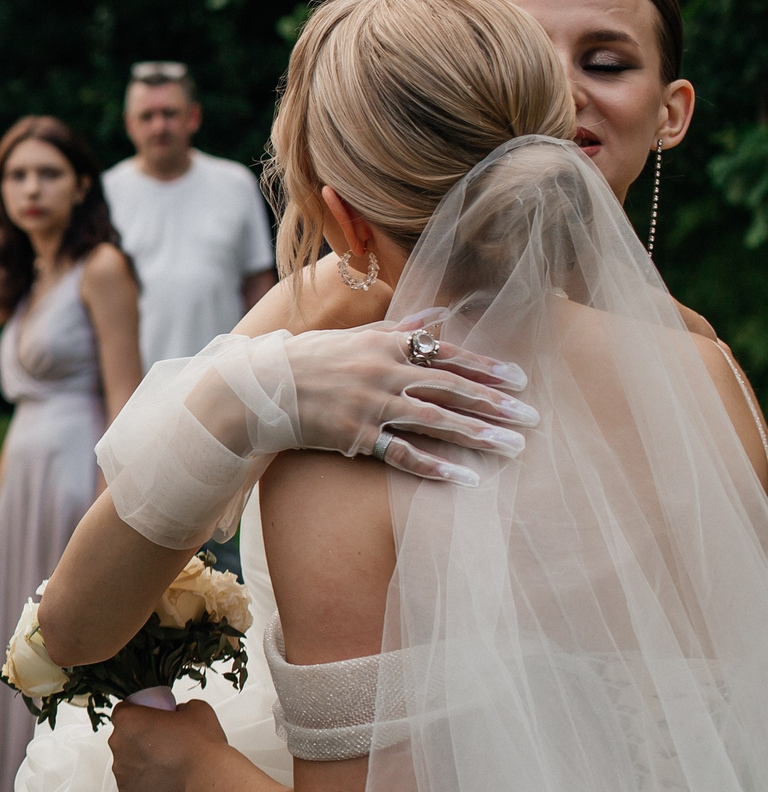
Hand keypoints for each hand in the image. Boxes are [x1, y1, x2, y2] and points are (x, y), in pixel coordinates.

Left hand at [108, 698, 228, 791]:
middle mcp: (119, 746)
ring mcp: (123, 773)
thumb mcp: (196, 710)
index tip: (152, 721)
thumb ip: (180, 708)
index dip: (140, 715)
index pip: (124, 711)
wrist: (209, 784)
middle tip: (165, 744)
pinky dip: (147, 785)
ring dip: (143, 764)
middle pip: (125, 739)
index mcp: (128, 721)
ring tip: (170, 767)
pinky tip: (168, 783)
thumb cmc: (201, 749)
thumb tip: (180, 714)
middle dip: (141, 741)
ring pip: (129, 764)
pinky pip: (135, 786)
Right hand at [282, 315, 535, 483]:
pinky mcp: (357, 435)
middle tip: (532, 417)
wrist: (260, 390)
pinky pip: (404, 452)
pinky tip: (467, 476)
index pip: (447, 354)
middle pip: (451, 387)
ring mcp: (370, 404)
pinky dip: (437, 465)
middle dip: (496, 403)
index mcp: (384, 343)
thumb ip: (399, 328)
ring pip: (436, 419)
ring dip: (479, 434)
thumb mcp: (353, 337)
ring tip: (513, 446)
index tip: (520, 379)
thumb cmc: (306, 360)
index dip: (486, 368)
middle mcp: (382, 371)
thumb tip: (438, 315)